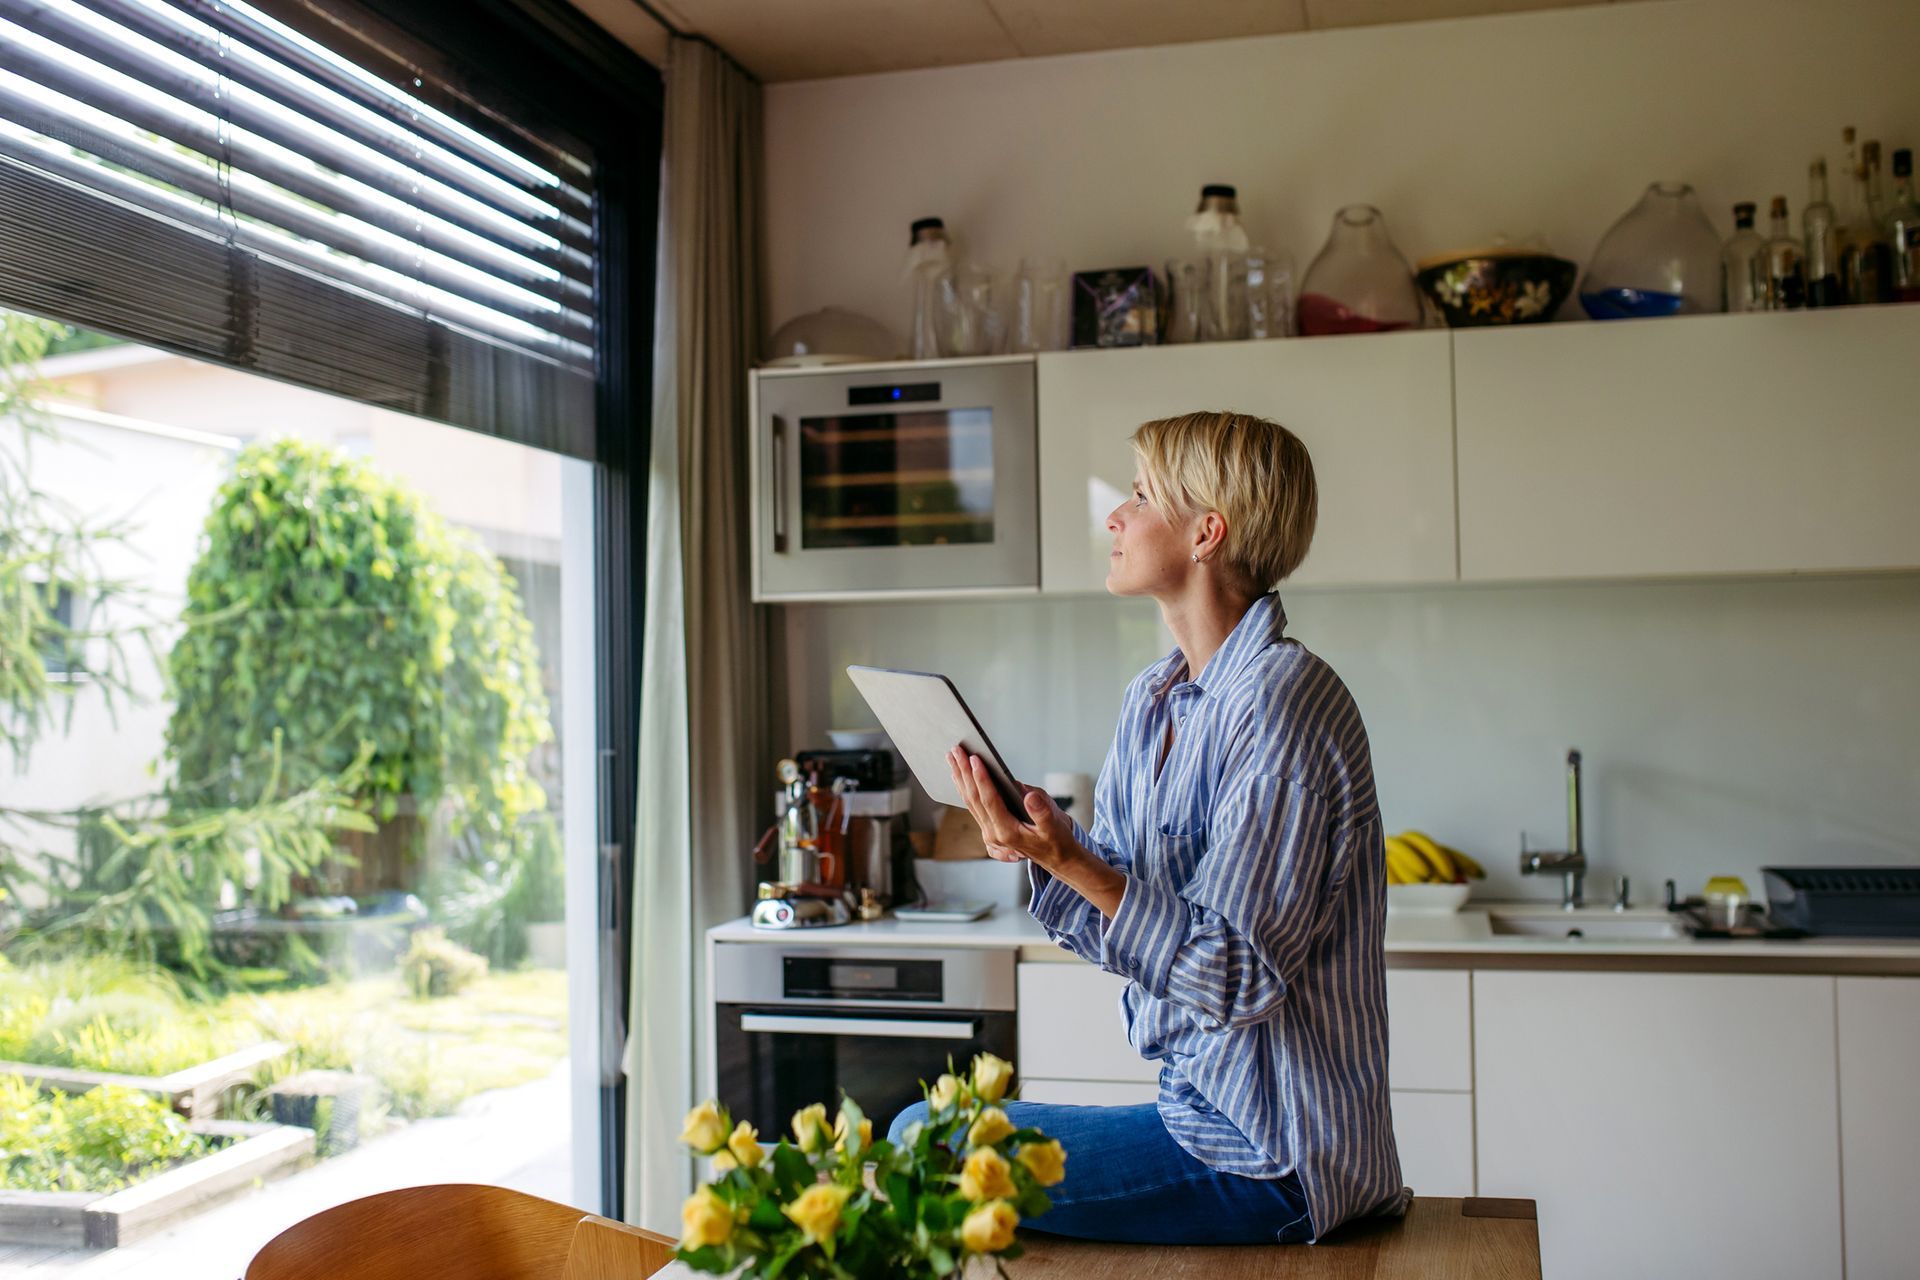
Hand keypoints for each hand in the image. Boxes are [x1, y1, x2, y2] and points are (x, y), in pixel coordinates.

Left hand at [945, 746, 1082, 871]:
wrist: (1057, 859)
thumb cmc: (1057, 841)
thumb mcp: (1054, 827)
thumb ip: (1042, 812)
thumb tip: (1028, 795)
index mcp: (1008, 832)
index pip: (989, 800)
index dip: (981, 778)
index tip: (974, 759)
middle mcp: (994, 834)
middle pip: (974, 799)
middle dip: (964, 772)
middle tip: (956, 751)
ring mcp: (989, 833)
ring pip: (970, 802)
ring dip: (960, 778)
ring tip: (952, 758)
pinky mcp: (990, 829)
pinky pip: (973, 806)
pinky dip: (965, 788)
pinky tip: (959, 776)